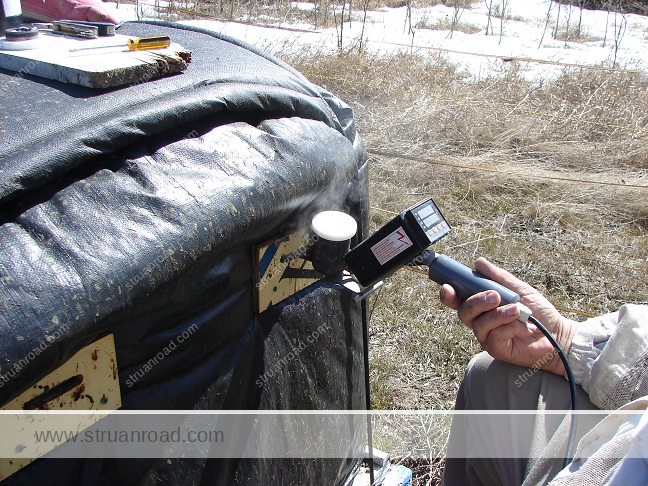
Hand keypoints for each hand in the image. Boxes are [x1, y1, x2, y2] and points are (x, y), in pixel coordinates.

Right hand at [439, 258, 576, 375]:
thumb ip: (498, 277)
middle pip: (464, 311)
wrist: (557, 333)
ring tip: (516, 310)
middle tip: (495, 295)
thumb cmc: (538, 311)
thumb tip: (478, 263)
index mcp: (482, 305)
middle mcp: (480, 320)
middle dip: (477, 301)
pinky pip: (494, 336)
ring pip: (478, 324)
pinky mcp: (496, 349)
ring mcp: (487, 336)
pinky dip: (510, 327)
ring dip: (497, 315)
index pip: (458, 300)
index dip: (449, 294)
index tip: (449, 287)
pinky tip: (525, 326)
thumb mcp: (518, 288)